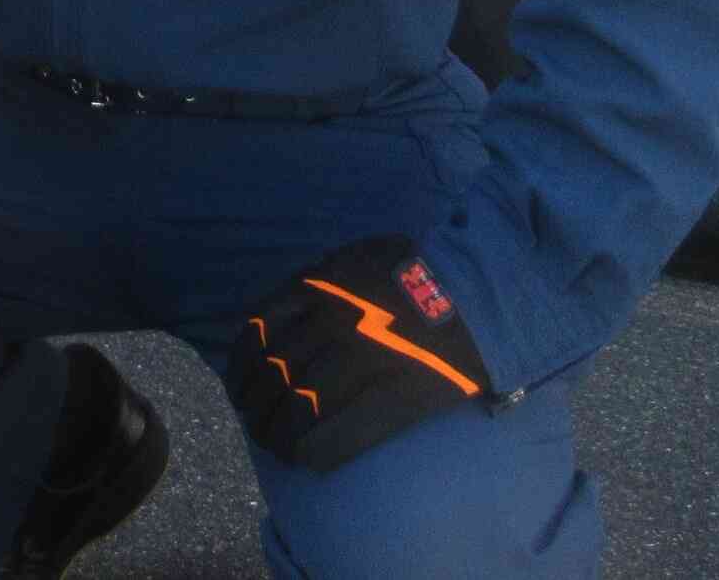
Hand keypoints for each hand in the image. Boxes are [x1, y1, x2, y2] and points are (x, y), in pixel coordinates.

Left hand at [223, 235, 494, 473]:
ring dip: (281, 437)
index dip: (239, 372)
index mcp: (318, 285)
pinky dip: (320, 452)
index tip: (240, 393)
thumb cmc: (412, 271)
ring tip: (281, 450)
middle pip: (272, 377)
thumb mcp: (353, 256)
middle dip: (257, 411)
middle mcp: (334, 319)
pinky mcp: (402, 391)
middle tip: (258, 429)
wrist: (479, 288)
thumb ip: (314, 280)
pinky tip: (309, 461)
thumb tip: (275, 319)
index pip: (254, 335)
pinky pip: (347, 432)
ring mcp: (368, 357)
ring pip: (301, 408)